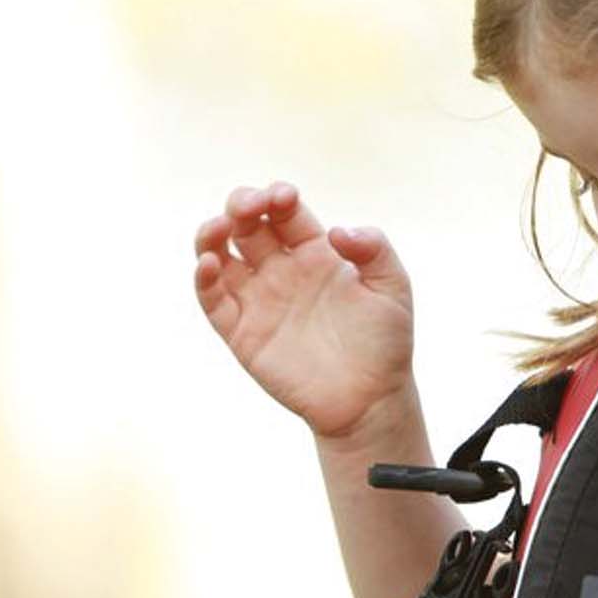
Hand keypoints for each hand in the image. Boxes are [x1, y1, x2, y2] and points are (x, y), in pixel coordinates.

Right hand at [193, 182, 416, 440]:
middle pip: (247, 225)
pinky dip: (203, 280)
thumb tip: (338, 230)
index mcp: (315, 253)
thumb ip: (375, 249)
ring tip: (219, 226)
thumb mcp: (393, 287)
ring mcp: (259, 300)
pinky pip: (212, 301)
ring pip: (219, 256)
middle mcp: (281, 271)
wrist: (370, 400)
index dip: (278, 197)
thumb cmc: (385, 343)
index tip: (285, 197)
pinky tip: (210, 264)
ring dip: (211, 234)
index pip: (284, 212)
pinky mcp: (242, 333)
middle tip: (251, 206)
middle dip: (242, 205)